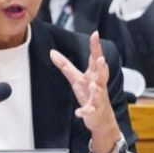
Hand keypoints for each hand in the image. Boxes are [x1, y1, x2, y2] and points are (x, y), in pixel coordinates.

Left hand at [49, 31, 119, 146]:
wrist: (101, 118)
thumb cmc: (89, 94)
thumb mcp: (76, 79)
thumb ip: (65, 65)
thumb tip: (51, 52)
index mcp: (94, 75)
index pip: (95, 59)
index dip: (96, 47)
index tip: (95, 34)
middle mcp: (98, 85)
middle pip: (101, 74)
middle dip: (101, 67)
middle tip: (101, 59)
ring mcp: (97, 99)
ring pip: (98, 93)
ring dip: (96, 89)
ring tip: (92, 85)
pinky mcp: (93, 111)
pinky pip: (89, 111)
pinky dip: (84, 112)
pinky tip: (78, 112)